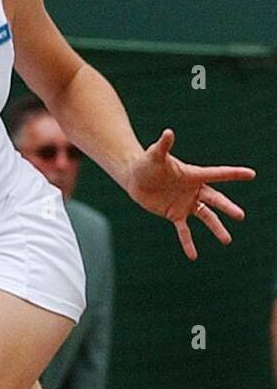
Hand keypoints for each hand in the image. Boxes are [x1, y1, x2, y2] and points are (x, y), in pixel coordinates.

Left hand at [126, 128, 255, 260]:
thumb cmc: (147, 163)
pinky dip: (188, 243)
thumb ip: (164, 146)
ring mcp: (186, 204)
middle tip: (240, 216)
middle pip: (215, 200)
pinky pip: (184, 231)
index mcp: (194, 175)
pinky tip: (193, 256)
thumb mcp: (155, 155)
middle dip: (227, 208)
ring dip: (216, 228)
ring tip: (227, 240)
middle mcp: (194, 190)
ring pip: (205, 217)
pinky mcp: (175, 215)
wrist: (136, 178)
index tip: (251, 174)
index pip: (218, 174)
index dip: (234, 174)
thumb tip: (168, 132)